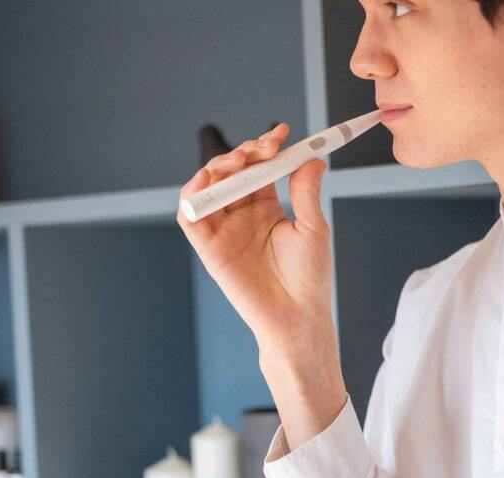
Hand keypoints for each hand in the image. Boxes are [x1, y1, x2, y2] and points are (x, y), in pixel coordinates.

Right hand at [176, 122, 334, 358]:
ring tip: (240, 161)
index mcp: (265, 209)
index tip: (280, 134)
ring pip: (207, 186)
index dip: (264, 148)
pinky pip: (190, 215)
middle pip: (230, 172)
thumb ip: (305, 192)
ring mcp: (223, 230)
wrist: (298, 317)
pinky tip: (210, 181)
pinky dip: (193, 194)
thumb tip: (311, 159)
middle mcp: (241, 216)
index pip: (258, 168)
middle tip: (264, 147)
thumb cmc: (308, 280)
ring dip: (218, 167)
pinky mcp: (208, 248)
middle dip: (243, 152)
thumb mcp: (313, 228)